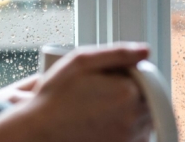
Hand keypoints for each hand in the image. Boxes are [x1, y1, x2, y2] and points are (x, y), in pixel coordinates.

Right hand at [0, 44, 152, 141]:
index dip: (130, 78)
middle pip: (147, 100)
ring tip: (98, 112)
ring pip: (143, 121)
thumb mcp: (81, 61)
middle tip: (101, 96)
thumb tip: (145, 50)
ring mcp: (129, 138)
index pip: (147, 79)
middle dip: (130, 95)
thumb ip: (118, 53)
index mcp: (128, 92)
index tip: (113, 80)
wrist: (37, 135)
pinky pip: (135, 138)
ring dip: (129, 114)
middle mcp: (134, 118)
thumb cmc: (54, 98)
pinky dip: (124, 131)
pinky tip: (101, 126)